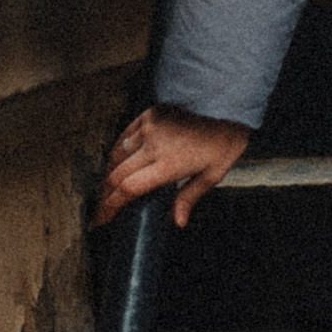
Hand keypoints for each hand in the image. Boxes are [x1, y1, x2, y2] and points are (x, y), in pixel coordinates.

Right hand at [94, 105, 249, 229]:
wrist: (229, 110)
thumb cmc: (223, 145)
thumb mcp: (211, 175)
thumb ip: (188, 198)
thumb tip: (177, 221)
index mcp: (169, 164)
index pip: (129, 188)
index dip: (111, 205)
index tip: (103, 218)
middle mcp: (155, 144)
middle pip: (117, 174)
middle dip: (106, 194)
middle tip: (102, 207)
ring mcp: (150, 126)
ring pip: (117, 154)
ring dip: (110, 172)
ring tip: (108, 188)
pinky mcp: (150, 114)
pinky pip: (125, 136)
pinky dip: (118, 150)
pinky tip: (118, 162)